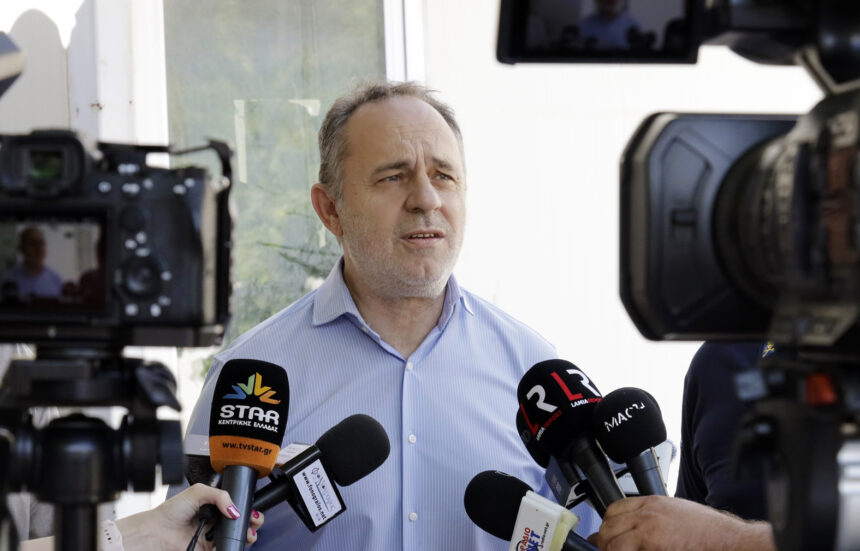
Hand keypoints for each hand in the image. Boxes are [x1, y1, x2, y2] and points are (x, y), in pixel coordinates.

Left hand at [116, 483, 264, 549]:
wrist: (156, 532)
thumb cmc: (170, 511)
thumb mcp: (197, 492)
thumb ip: (220, 495)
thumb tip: (235, 510)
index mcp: (213, 505)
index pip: (236, 506)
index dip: (246, 508)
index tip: (252, 509)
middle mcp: (214, 521)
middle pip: (240, 522)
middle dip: (251, 522)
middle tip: (253, 521)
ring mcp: (212, 536)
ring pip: (236, 537)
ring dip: (246, 535)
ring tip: (247, 532)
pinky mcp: (208, 550)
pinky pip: (225, 548)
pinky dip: (232, 546)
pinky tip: (234, 541)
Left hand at [591, 495, 774, 550]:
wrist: (732, 543)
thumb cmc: (711, 531)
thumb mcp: (678, 512)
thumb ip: (653, 517)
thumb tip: (634, 529)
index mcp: (652, 503)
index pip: (614, 509)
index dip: (608, 524)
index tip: (609, 535)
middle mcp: (647, 515)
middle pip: (609, 526)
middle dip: (605, 541)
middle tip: (610, 550)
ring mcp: (648, 533)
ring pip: (612, 543)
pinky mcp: (653, 549)